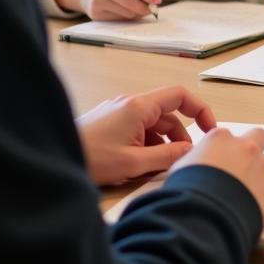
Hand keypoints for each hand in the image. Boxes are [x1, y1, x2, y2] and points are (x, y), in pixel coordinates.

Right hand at [52, 0, 160, 19]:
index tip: (157, 1)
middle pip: (132, 2)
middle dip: (145, 8)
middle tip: (151, 9)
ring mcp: (97, 1)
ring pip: (127, 13)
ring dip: (137, 13)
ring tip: (136, 7)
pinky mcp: (95, 14)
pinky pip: (119, 19)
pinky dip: (126, 17)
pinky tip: (124, 10)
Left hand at [77, 85, 216, 185]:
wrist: (55, 158)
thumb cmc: (91, 158)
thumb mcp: (134, 163)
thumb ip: (166, 156)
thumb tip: (191, 152)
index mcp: (139, 106)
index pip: (180, 96)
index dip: (200, 110)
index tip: (208, 130)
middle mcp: (130, 104)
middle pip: (168, 113)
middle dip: (179, 136)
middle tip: (181, 160)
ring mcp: (119, 112)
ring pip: (154, 123)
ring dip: (162, 143)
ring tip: (159, 167)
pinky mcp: (110, 123)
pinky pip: (139, 129)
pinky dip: (147, 144)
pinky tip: (141, 165)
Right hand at [172, 126, 263, 224]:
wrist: (203, 216)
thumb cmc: (186, 193)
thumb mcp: (179, 170)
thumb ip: (194, 160)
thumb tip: (196, 161)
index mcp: (219, 138)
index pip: (226, 137)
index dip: (223, 151)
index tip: (219, 164)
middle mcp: (244, 146)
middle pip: (257, 137)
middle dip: (252, 149)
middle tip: (242, 168)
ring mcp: (262, 164)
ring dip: (260, 174)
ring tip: (246, 193)